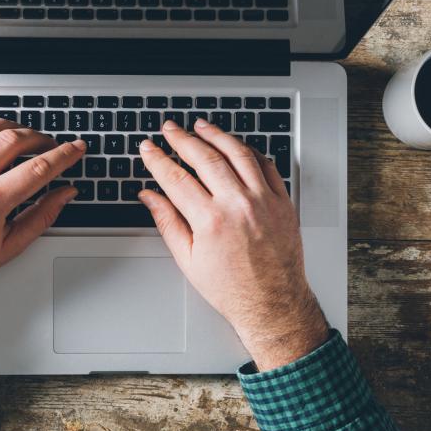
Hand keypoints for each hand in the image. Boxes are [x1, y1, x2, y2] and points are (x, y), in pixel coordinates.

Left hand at [0, 120, 84, 324]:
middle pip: (14, 139)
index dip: (64, 154)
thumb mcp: (10, 246)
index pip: (39, 168)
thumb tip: (65, 194)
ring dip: (10, 127)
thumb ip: (42, 216)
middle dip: (40, 138)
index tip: (76, 147)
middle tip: (50, 145)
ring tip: (21, 136)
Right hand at [138, 119, 327, 369]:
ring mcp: (263, 201)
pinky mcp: (282, 202)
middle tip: (170, 129)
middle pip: (205, 157)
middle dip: (182, 139)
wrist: (272, 304)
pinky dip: (249, 151)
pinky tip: (236, 145)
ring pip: (237, 153)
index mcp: (210, 221)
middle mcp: (238, 205)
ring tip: (201, 126)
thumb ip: (167, 222)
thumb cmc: (231, 288)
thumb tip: (149, 197)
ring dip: (216, 135)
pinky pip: (266, 165)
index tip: (148, 148)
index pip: (175, 178)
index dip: (157, 159)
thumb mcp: (188, 260)